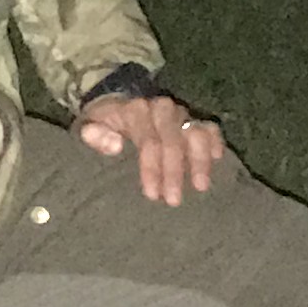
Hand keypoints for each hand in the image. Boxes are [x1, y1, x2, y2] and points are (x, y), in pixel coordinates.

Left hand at [76, 92, 225, 205]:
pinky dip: (214, 142)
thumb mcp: (89, 127)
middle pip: (173, 140)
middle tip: (173, 200)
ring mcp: (179, 113)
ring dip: (199, 160)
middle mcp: (161, 109)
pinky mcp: (193, 119)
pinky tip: (218, 159)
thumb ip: (95, 135)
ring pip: (195, 133)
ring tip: (201, 187)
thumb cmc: (103, 124)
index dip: (151, 168)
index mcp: (136, 110)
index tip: (151, 194)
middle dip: (174, 171)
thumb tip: (116, 146)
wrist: (116, 106)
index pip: (148, 140)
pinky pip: (209, 128)